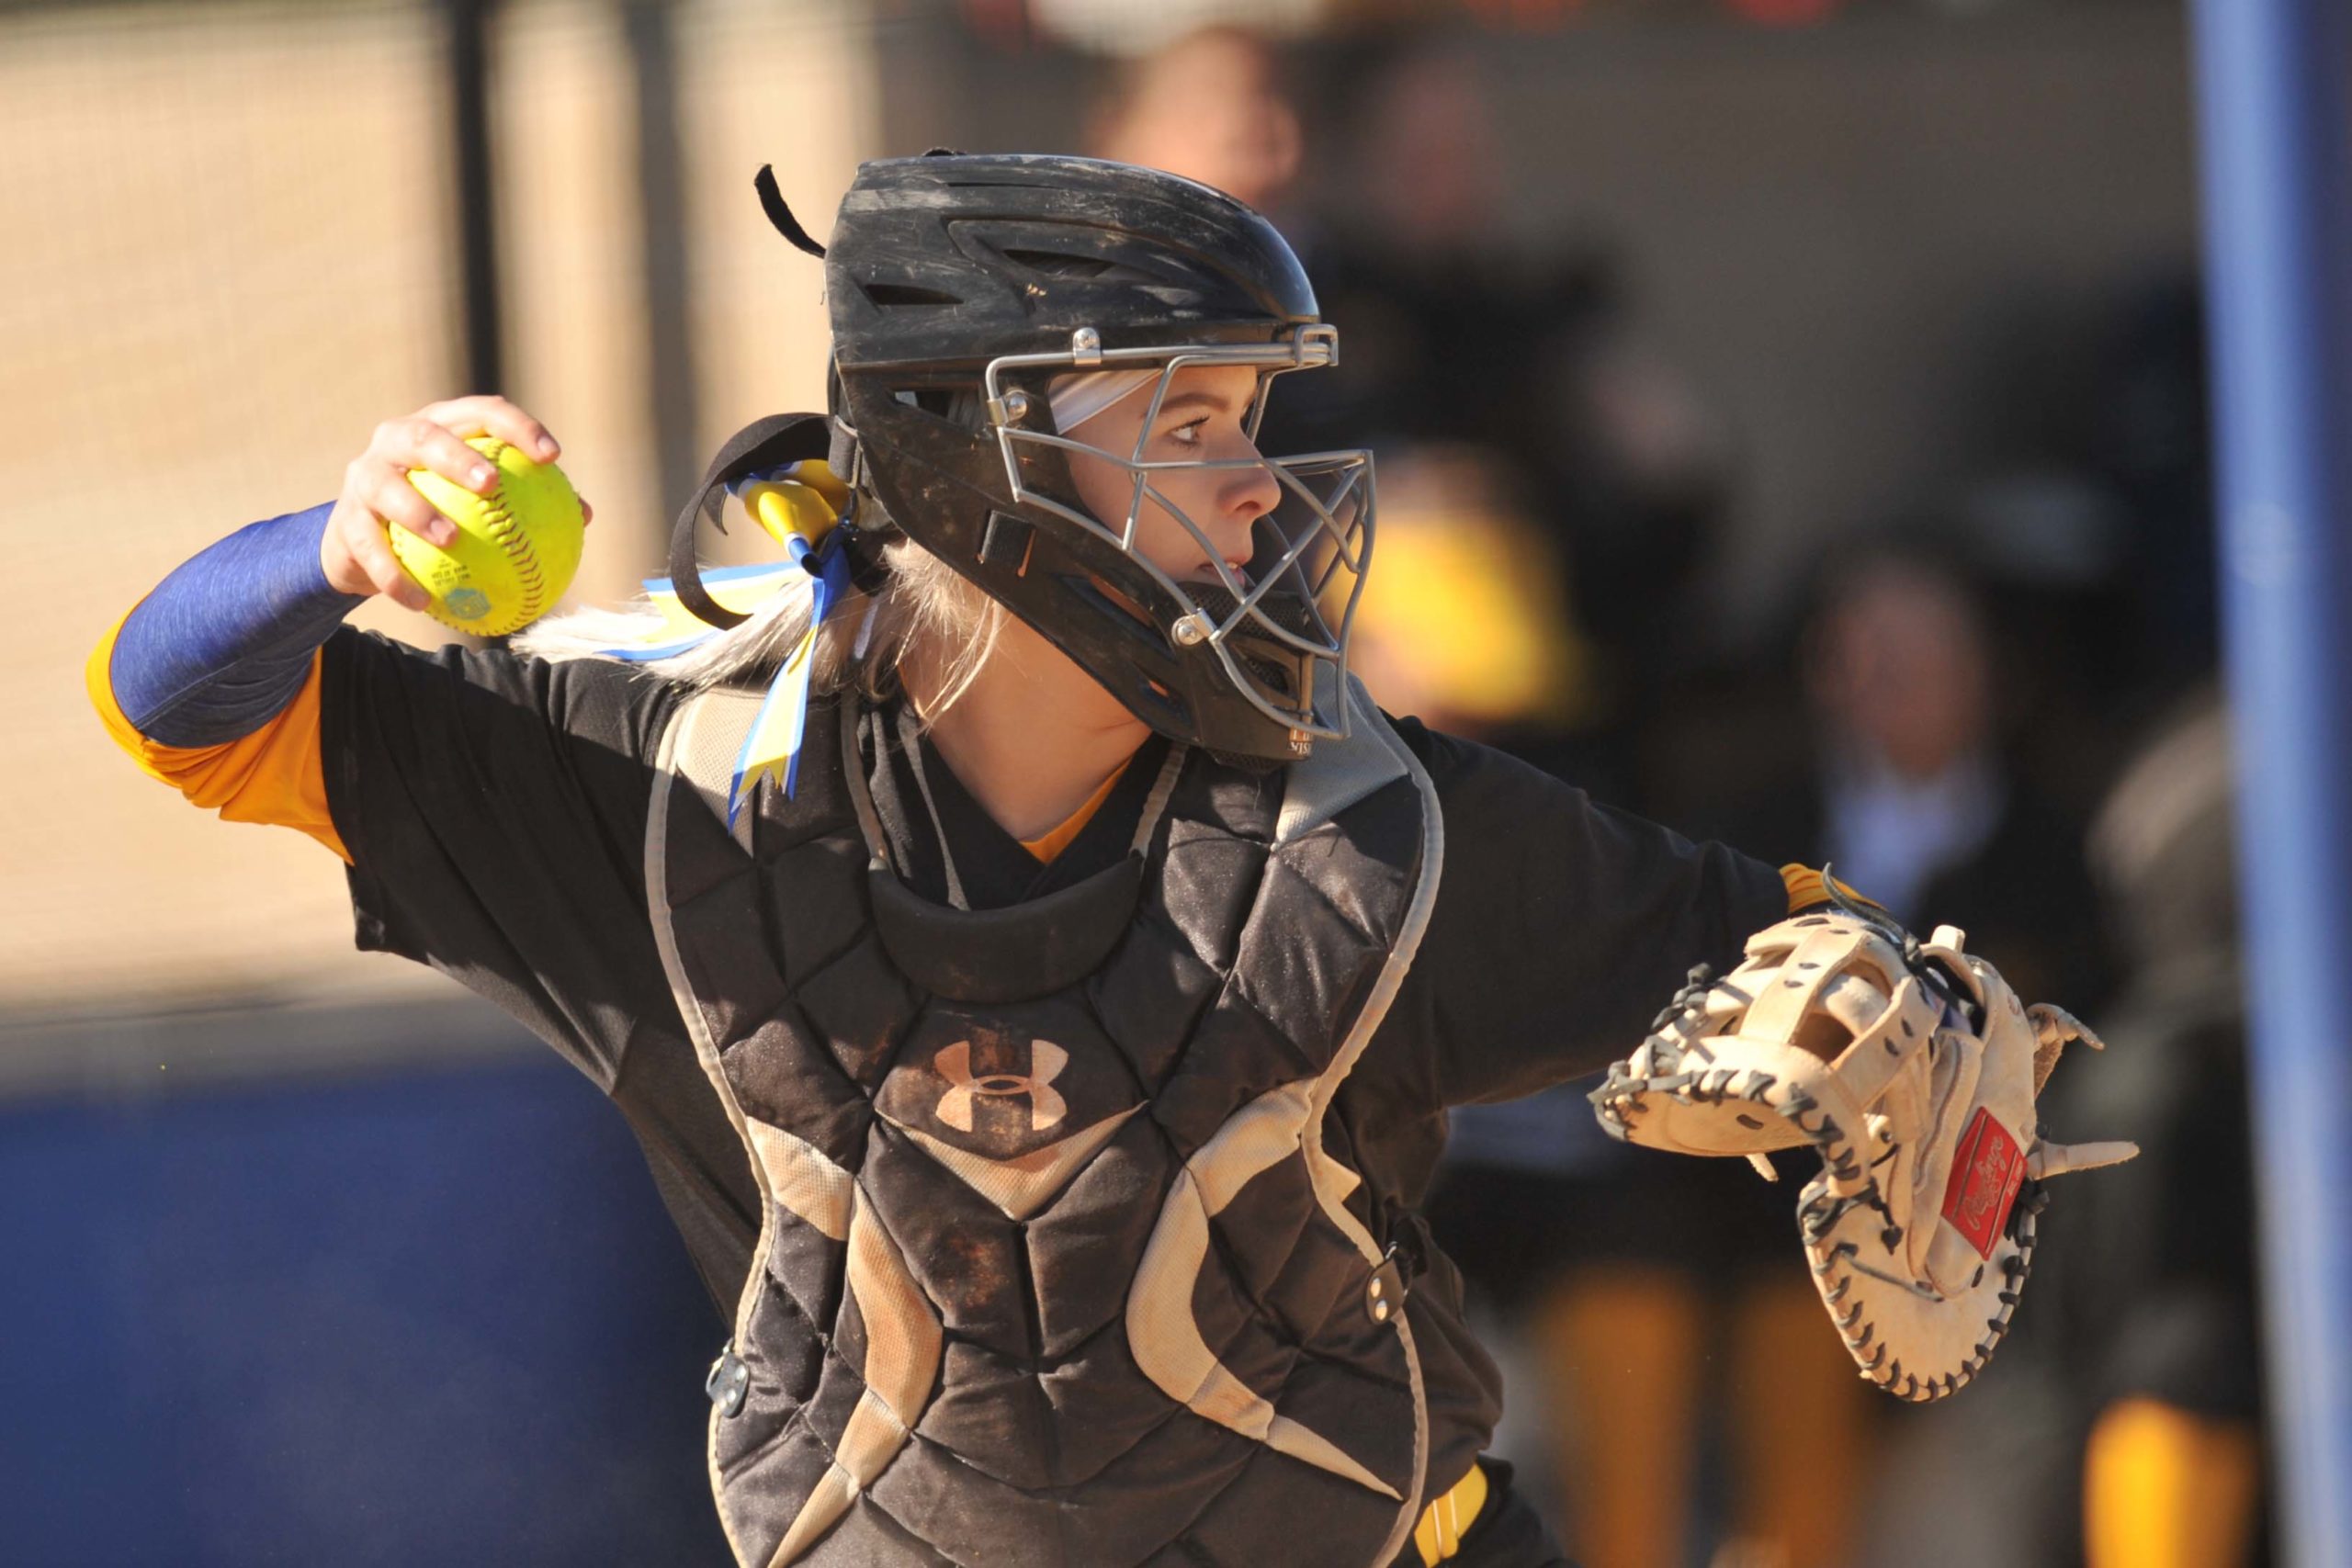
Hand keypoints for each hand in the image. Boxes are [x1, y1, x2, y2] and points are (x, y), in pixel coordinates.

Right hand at [319, 394, 592, 607]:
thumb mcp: (479, 503)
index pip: (480, 412)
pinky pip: (369, 549)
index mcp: (439, 426)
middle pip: (424, 436)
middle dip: (456, 456)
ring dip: (419, 512)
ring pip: (387, 486)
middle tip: (491, 484)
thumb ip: (527, 503)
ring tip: (451, 538)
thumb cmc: (440, 512)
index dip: (516, 426)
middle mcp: (396, 440)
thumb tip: (586, 514)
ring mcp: (365, 475)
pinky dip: (394, 577)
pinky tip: (421, 603)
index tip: (552, 456)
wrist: (363, 541)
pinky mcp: (345, 518)